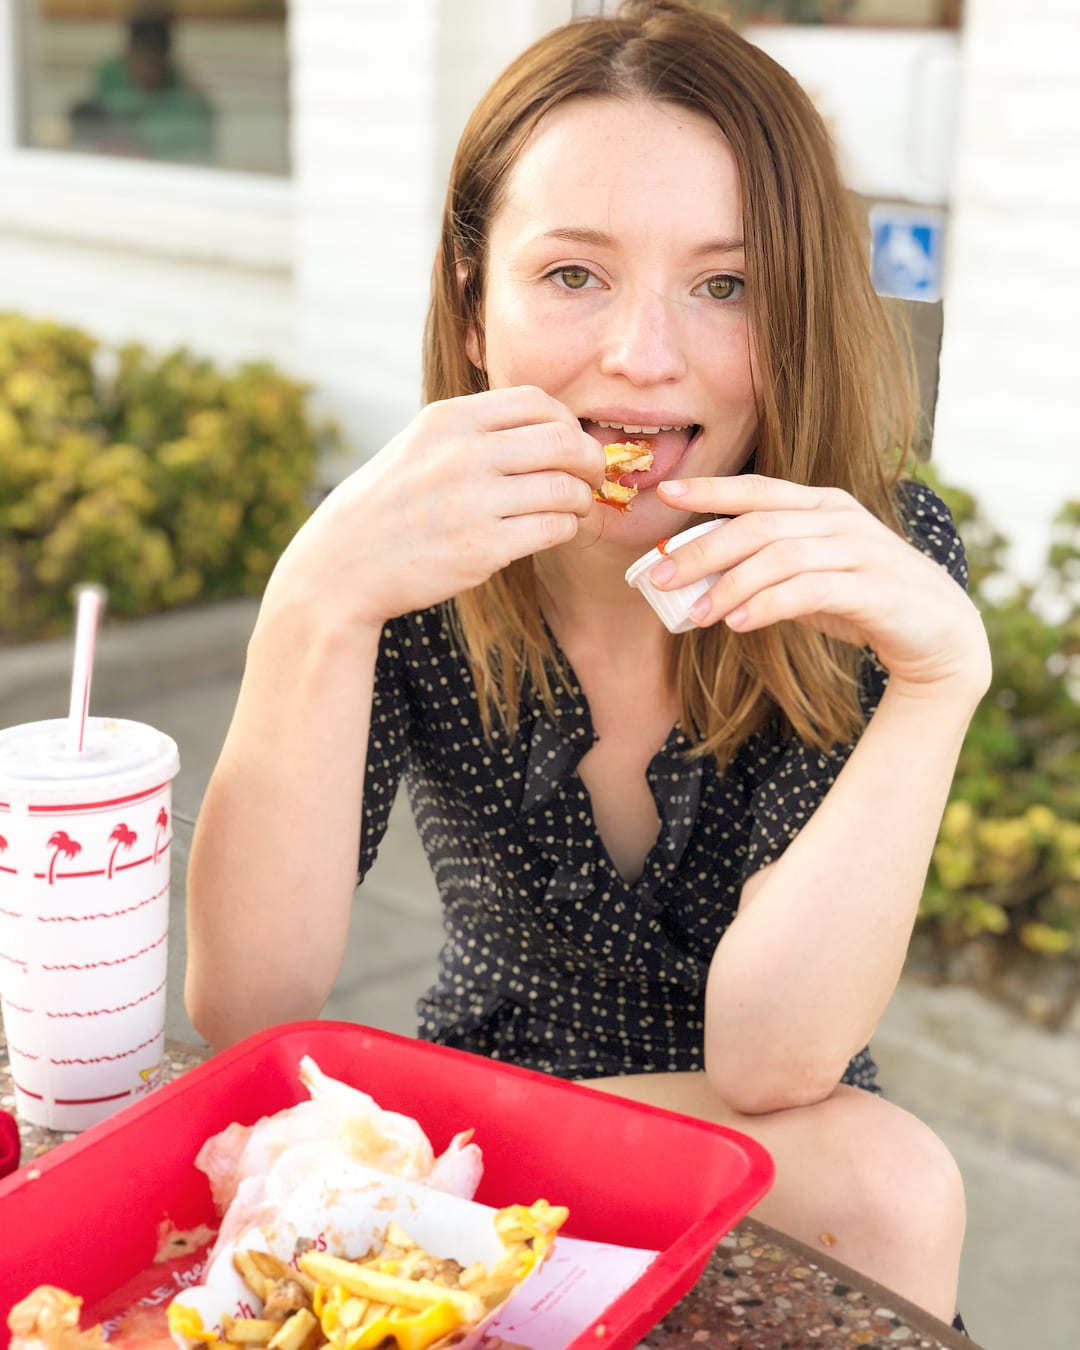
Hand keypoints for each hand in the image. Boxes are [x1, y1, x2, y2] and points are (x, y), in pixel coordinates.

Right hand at [265, 386, 603, 630]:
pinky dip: (565, 529)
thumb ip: (475, 431)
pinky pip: (552, 529)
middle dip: (590, 459)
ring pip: (565, 489)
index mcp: (448, 419)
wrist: (342, 565)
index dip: (567, 422)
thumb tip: (550, 427)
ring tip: (571, 508)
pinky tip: (554, 530)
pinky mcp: (483, 549)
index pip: (537, 401)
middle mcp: (463, 454)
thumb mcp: (421, 444)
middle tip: (592, 475)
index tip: (570, 442)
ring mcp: (474, 502)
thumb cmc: (389, 505)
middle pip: (564, 442)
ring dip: (580, 499)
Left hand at [651, 475, 990, 699]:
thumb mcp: (808, 576)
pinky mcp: (874, 589)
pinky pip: (809, 591)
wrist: (939, 635)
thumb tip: (698, 576)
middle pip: (759, 524)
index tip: (666, 493)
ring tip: (696, 614)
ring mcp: (861, 551)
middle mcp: (841, 519)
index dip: (711, 488)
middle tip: (660, 575)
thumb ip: (764, 567)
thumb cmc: (863, 601)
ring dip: (730, 586)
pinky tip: (739, 624)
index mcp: (823, 506)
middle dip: (703, 548)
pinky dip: (768, 605)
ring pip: (779, 557)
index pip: (758, 488)